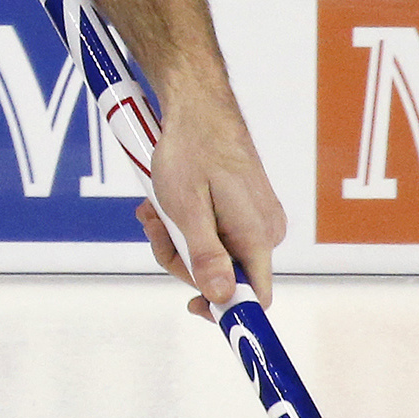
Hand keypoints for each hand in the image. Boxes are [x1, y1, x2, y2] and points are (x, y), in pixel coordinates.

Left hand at [135, 89, 285, 318]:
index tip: (191, 305)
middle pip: (224, 275)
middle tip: (156, 228)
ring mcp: (255, 220)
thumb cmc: (191, 153)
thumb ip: (205, 255)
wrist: (198, 109)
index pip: (255, 295)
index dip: (225, 308)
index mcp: (257, 235)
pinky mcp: (243, 210)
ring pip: (212, 254)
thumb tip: (222, 297)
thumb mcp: (186, 208)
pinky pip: (213, 233)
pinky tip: (164, 204)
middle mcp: (264, 232)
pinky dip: (184, 224)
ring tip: (154, 209)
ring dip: (176, 238)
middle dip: (181, 258)